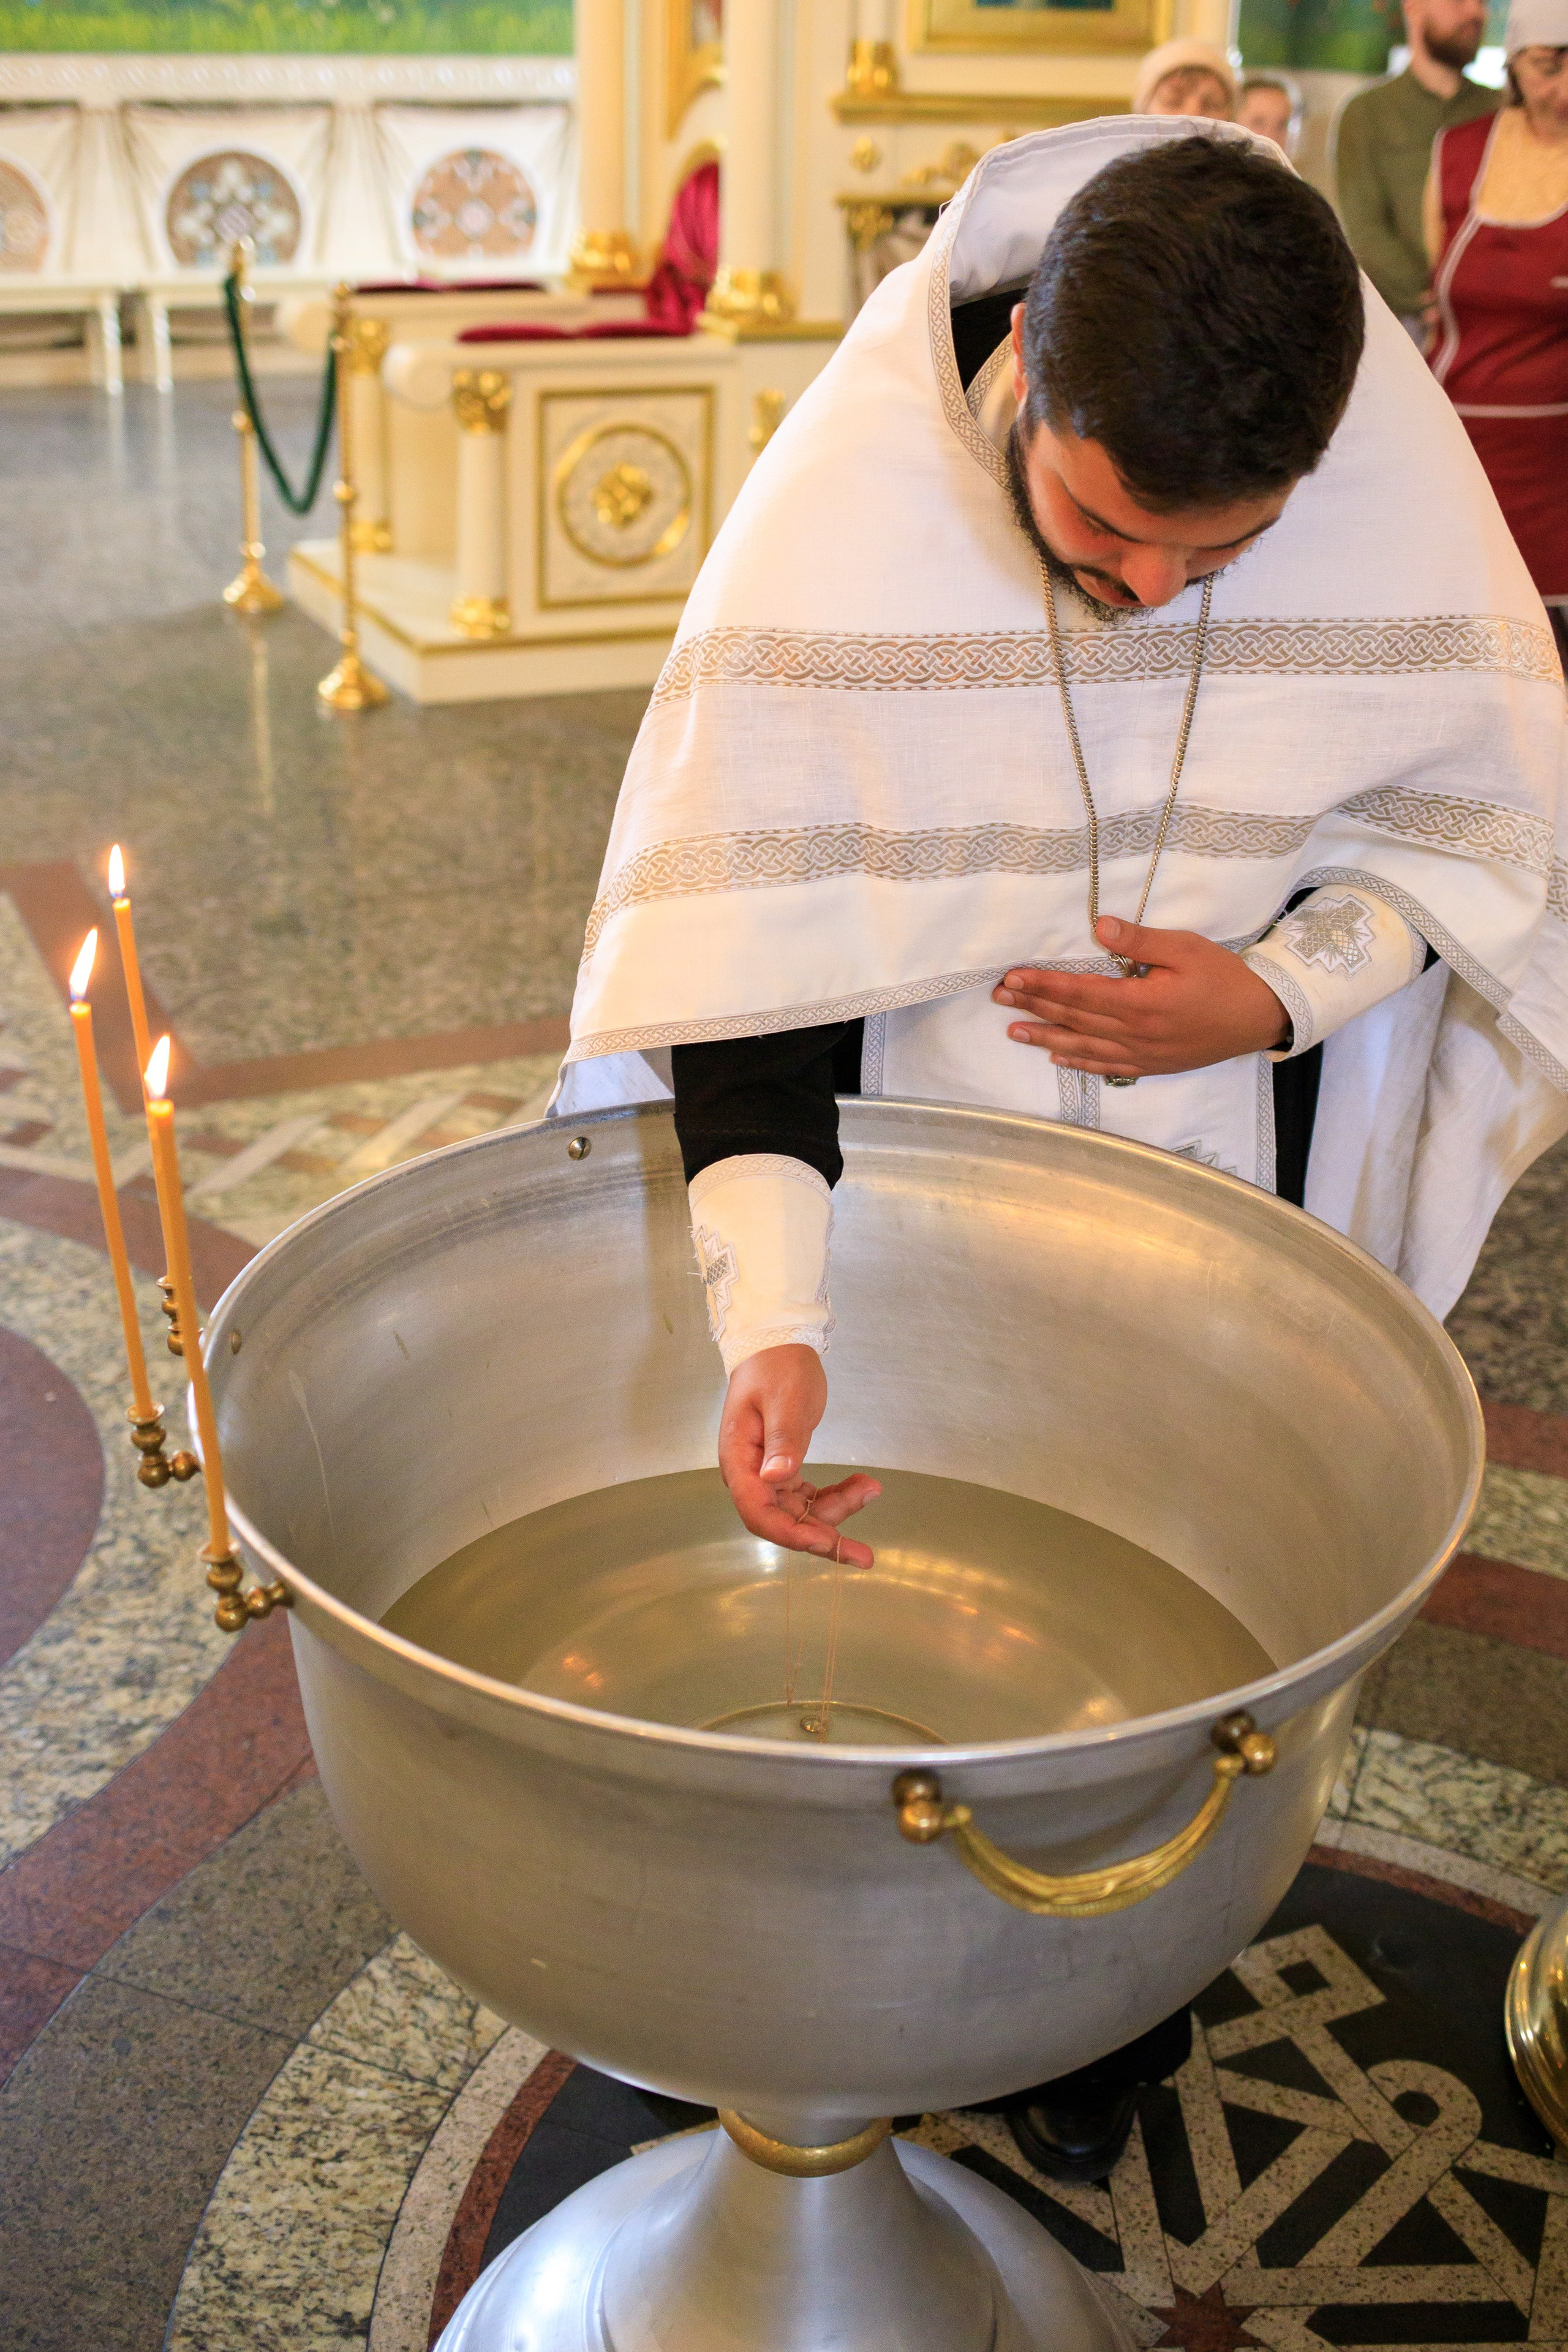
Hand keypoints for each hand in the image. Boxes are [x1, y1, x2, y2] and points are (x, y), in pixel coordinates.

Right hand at [718, 1344, 880, 1567]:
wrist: (777, 1344)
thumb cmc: (777, 1367)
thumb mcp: (784, 1399)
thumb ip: (782, 1440)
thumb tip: (776, 1478)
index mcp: (739, 1460)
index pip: (758, 1511)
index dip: (790, 1533)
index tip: (826, 1542)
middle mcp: (749, 1474)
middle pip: (781, 1521)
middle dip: (822, 1538)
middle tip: (865, 1555)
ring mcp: (766, 1473)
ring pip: (800, 1512)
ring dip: (836, 1511)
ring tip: (871, 1489)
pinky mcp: (784, 1468)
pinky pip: (809, 1496)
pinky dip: (836, 1496)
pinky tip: (862, 1486)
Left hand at [992, 915, 1289, 1079]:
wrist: (1259, 1017)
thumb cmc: (1224, 978)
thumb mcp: (1186, 948)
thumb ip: (1141, 941)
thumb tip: (1101, 928)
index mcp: (1139, 1002)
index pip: (1078, 993)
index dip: (1042, 985)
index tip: (1012, 978)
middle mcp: (1134, 1033)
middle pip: (1073, 1019)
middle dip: (1033, 1007)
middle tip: (999, 999)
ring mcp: (1141, 1053)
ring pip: (1083, 1046)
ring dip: (1046, 1038)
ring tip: (1014, 1032)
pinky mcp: (1151, 1064)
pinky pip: (1106, 1066)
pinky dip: (1079, 1061)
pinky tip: (1058, 1056)